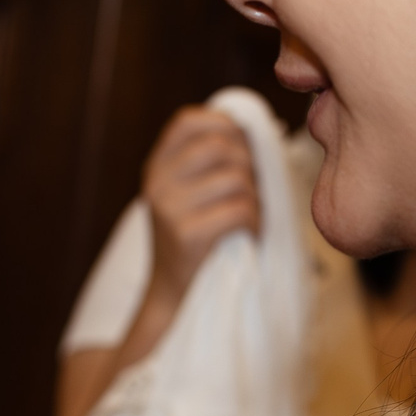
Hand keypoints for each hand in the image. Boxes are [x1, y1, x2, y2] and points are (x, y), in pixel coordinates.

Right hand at [142, 107, 258, 307]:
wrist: (175, 295)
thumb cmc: (197, 239)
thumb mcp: (189, 193)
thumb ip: (211, 160)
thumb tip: (258, 130)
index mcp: (156, 167)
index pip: (189, 121)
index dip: (223, 126)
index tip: (240, 150)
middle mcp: (156, 182)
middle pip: (221, 145)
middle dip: (248, 165)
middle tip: (251, 191)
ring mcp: (168, 208)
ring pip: (236, 178)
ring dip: (255, 198)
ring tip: (249, 216)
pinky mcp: (186, 234)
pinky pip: (240, 209)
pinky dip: (255, 221)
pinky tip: (248, 233)